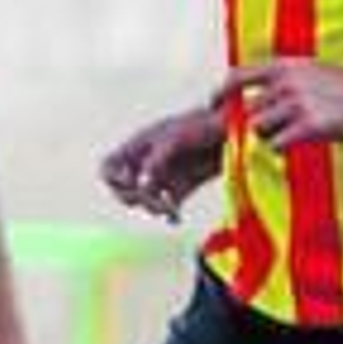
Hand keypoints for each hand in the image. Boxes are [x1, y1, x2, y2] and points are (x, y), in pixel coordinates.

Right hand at [100, 102, 223, 221]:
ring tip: (169, 210)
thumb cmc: (202, 125)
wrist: (234, 132)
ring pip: (143, 201)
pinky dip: (169, 214)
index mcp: (139, 146)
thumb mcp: (175, 138)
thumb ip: (155, 160)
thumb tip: (141, 184)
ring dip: (152, 207)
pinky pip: (166, 207)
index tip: (132, 181)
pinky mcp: (180, 188)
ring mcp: (162, 176)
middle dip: (134, 197)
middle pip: (122, 189)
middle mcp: (146, 162)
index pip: (108, 166)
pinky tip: (176, 217)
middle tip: (153, 200)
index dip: (113, 178)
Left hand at [226, 58, 342, 148]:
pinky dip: (282, 148)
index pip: (238, 76)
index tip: (211, 104)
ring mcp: (297, 103)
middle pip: (249, 113)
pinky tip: (301, 141)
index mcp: (285, 66)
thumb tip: (252, 103)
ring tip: (295, 133)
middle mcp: (287, 82)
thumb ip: (281, 83)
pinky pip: (276, 144)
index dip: (220, 92)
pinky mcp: (309, 125)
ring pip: (259, 130)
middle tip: (281, 130)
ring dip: (270, 137)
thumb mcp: (310, 72)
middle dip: (258, 126)